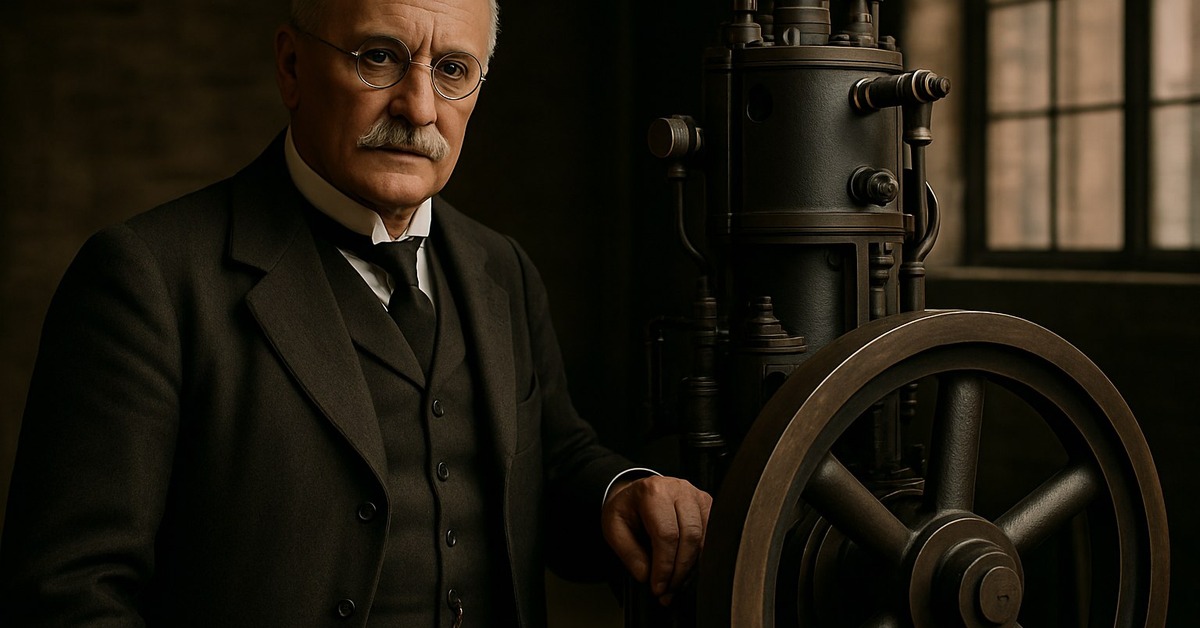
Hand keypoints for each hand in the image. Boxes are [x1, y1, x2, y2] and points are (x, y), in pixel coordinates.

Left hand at [601, 475, 712, 605]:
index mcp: (653, 492)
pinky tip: (686, 571)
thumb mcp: (613, 529)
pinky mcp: (707, 505)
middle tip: (668, 591)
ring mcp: (696, 496)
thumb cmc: (626, 510)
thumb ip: (629, 554)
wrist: (636, 494)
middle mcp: (679, 489)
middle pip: (690, 536)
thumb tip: (648, 576)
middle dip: (680, 570)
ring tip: (675, 584)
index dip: (664, 566)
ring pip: (704, 539)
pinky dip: (700, 559)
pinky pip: (711, 537)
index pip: (666, 535)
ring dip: (691, 568)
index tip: (658, 587)